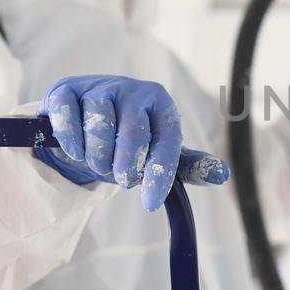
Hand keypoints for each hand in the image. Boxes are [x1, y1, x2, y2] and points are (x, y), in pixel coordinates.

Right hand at [34, 75, 229, 211]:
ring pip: (99, 127)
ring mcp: (98, 86)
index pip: (166, 140)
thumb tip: (223, 176)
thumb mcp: (159, 152)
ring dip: (98, 158)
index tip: (149, 203)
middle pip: (133, 134)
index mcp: (161, 103)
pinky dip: (72, 142)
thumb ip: (190, 166)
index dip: (158, 175)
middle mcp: (132, 90)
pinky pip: (69, 118)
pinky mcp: (66, 90)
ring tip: (99, 163)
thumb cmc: (128, 141)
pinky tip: (77, 151)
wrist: (83, 124)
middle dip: (125, 167)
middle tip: (120, 178)